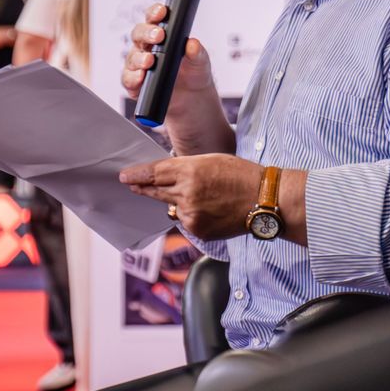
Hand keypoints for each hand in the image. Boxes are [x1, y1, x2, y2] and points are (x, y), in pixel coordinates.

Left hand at [120, 153, 262, 239]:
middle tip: (132, 185)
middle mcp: (187, 192)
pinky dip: (190, 214)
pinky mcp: (197, 229)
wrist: (264, 200)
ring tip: (195, 196)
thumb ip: (187, 168)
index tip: (125, 177)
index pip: (155, 172)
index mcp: (191, 170)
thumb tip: (166, 175)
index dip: (138, 175)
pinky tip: (208, 209)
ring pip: (171, 207)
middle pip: (157, 190)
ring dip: (175, 201)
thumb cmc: (242, 176)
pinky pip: (185, 220)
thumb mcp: (212, 161)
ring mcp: (191, 213)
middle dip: (144, 188)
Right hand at [121, 3, 215, 110]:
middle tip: (159, 36)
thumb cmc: (193, 72)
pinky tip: (141, 77)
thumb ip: (197, 52)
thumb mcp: (200, 61)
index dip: (155, 12)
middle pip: (139, 34)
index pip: (154, 19)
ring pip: (132, 57)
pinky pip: (128, 79)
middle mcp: (146, 47)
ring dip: (139, 58)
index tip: (162, 11)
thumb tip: (193, 43)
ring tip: (150, 60)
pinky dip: (133, 78)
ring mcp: (138, 65)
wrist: (193, 97)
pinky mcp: (135, 84)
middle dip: (147, 33)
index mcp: (161, 35)